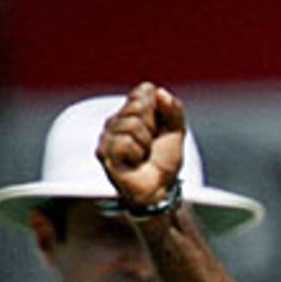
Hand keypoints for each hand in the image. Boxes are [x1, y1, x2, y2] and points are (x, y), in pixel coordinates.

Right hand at [96, 82, 186, 210]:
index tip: (159, 129)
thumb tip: (159, 92)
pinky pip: (124, 141)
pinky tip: (134, 162)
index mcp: (131, 111)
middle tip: (150, 144)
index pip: (144, 91)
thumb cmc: (164, 162)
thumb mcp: (176, 132)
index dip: (158, 110)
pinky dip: (136, 153)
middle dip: (152, 127)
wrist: (161, 189)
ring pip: (131, 124)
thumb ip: (174, 109)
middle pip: (137, 105)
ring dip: (145, 143)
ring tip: (142, 155)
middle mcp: (116, 120)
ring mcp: (107, 136)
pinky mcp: (104, 152)